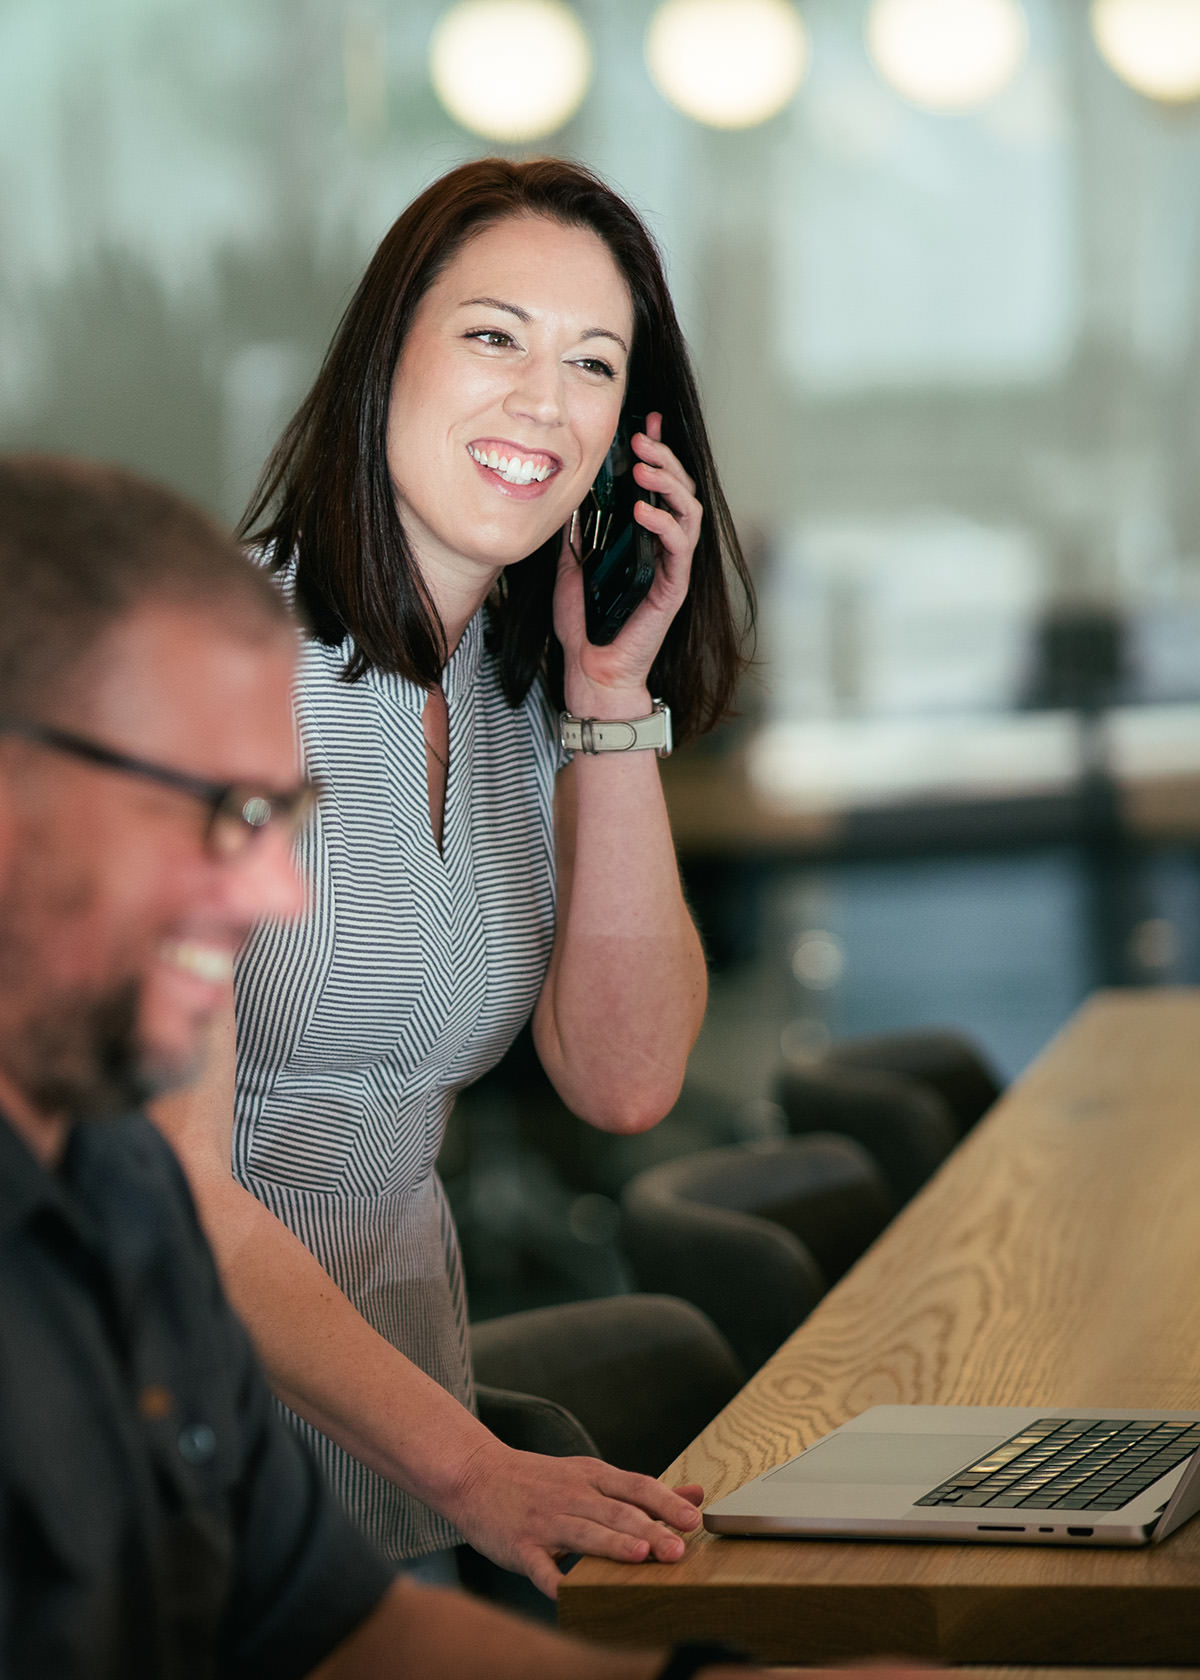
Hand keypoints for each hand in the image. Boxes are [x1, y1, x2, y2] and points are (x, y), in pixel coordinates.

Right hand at [442, 1434, 704, 1598]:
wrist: (476, 1474)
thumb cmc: (542, 1480)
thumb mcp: (591, 1474)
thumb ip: (642, 1490)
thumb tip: (696, 1493)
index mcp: (592, 1477)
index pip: (637, 1486)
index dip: (666, 1502)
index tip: (694, 1520)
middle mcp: (572, 1495)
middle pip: (616, 1511)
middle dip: (649, 1530)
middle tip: (677, 1550)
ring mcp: (545, 1520)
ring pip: (584, 1532)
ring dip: (613, 1545)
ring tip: (641, 1555)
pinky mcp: (519, 1545)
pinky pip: (539, 1566)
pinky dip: (553, 1579)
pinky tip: (570, 1595)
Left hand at [554, 412, 701, 716]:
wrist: (591, 671)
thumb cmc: (584, 625)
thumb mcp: (570, 566)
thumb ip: (575, 533)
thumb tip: (568, 495)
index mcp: (644, 540)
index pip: (659, 487)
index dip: (658, 453)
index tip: (645, 423)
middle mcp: (664, 550)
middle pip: (681, 491)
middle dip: (664, 458)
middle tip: (641, 437)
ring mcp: (672, 568)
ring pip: (689, 512)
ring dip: (669, 483)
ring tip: (644, 465)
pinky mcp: (673, 588)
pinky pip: (680, 548)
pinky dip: (664, 523)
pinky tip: (643, 509)